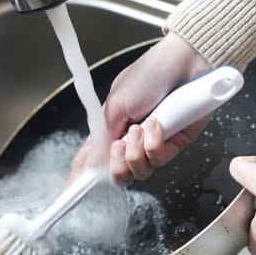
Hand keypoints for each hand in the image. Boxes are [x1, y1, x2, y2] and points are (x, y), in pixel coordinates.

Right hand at [67, 33, 211, 185]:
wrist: (184, 63)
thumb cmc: (150, 73)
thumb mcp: (116, 103)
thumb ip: (103, 137)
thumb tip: (93, 163)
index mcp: (111, 126)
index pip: (92, 158)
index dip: (81, 176)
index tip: (71, 191)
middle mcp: (131, 138)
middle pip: (118, 173)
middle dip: (117, 166)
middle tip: (119, 147)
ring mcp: (152, 143)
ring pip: (140, 171)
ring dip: (138, 151)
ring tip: (140, 128)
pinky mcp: (174, 143)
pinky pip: (160, 159)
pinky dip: (156, 143)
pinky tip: (157, 124)